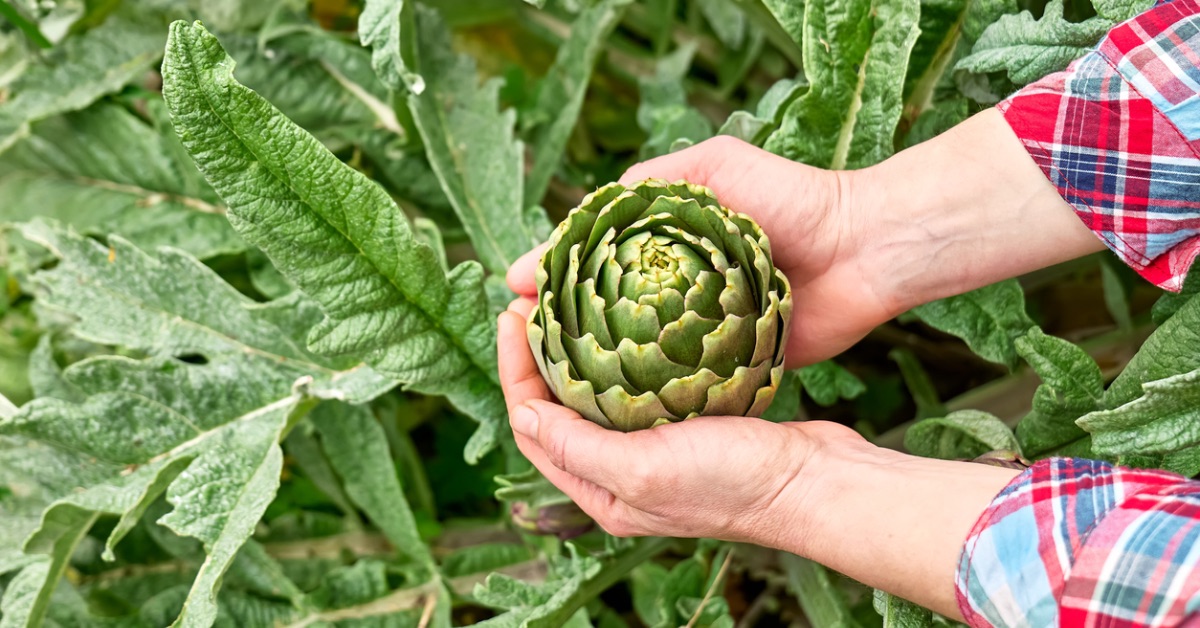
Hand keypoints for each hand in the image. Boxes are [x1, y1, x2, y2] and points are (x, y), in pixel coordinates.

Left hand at [498, 298, 1015, 620]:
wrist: (814, 481)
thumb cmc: (733, 482)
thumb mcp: (644, 468)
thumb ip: (578, 445)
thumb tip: (523, 411)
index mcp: (601, 490)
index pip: (533, 423)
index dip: (515, 368)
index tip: (513, 313)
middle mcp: (619, 473)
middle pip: (557, 406)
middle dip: (537, 354)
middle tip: (531, 299)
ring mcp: (653, 448)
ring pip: (595, 393)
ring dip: (576, 351)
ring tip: (567, 302)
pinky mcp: (686, 425)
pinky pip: (636, 385)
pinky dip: (621, 354)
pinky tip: (623, 321)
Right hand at [509, 135, 897, 366]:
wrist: (864, 248)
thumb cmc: (790, 198)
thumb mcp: (713, 166)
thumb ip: (653, 181)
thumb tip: (584, 209)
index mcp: (667, 245)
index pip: (592, 261)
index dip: (550, 275)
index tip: (514, 290)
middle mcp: (677, 290)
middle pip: (603, 311)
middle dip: (558, 326)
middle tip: (519, 339)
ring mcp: (702, 330)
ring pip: (634, 353)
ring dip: (592, 367)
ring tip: (549, 380)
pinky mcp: (732, 365)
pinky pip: (682, 383)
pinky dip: (648, 394)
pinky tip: (610, 408)